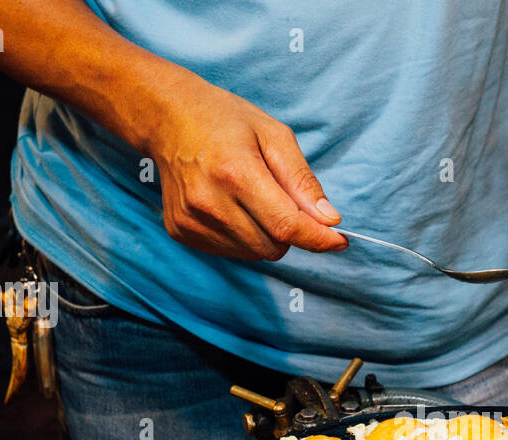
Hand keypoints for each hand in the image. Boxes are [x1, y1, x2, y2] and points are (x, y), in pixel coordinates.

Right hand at [147, 74, 346, 259]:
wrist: (167, 118)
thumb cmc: (225, 120)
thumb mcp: (273, 135)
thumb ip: (303, 180)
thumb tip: (329, 220)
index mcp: (235, 172)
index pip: (287, 225)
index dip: (318, 239)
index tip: (340, 239)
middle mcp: (209, 202)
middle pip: (273, 246)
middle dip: (290, 230)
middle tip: (282, 199)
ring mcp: (191, 220)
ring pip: (254, 253)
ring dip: (266, 235)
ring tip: (251, 197)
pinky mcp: (181, 231)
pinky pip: (231, 252)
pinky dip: (243, 237)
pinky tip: (231, 206)